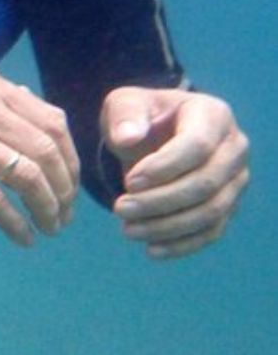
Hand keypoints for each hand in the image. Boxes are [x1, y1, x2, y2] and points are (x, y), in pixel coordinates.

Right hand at [0, 71, 79, 245]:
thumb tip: (36, 108)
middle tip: (64, 214)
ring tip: (51, 228)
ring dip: (48, 208)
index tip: (69, 186)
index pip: (53, 123)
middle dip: (64, 189)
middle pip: (47, 151)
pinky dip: (16, 224)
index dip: (70, 160)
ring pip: (27, 176)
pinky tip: (23, 238)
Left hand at [103, 87, 248, 259]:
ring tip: (127, 229)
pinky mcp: (228, 206)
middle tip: (120, 209)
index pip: (197, 146)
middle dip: (160, 201)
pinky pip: (212, 231)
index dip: (164, 168)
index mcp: (213, 115)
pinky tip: (151, 249)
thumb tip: (128, 138)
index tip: (129, 182)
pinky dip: (182, 244)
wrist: (152, 134)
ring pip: (211, 212)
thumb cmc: (140, 117)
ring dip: (168, 226)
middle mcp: (234, 148)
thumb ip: (124, 115)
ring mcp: (236, 180)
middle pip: (206, 184)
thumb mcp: (124, 104)